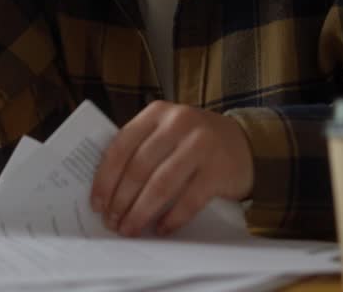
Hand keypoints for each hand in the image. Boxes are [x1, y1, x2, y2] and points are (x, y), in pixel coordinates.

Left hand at [90, 101, 253, 237]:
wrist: (245, 144)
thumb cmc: (193, 141)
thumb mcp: (166, 131)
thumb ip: (141, 147)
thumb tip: (107, 191)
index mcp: (157, 112)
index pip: (121, 145)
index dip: (105, 178)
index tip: (97, 203)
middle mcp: (179, 123)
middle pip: (139, 167)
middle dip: (121, 200)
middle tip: (112, 222)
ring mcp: (201, 145)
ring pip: (161, 185)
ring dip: (141, 212)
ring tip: (131, 229)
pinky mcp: (219, 170)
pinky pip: (189, 200)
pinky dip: (171, 218)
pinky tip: (161, 229)